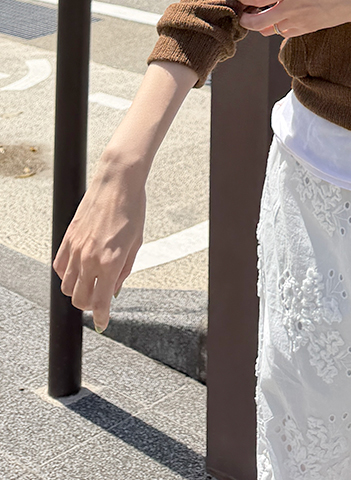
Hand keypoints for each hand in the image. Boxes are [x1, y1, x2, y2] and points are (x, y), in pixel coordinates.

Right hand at [53, 164, 145, 332]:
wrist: (117, 182)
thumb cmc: (132, 208)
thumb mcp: (136, 243)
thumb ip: (125, 270)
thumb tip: (115, 290)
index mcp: (110, 262)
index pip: (100, 302)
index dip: (101, 318)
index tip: (103, 323)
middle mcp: (89, 259)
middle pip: (79, 299)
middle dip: (89, 306)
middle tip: (99, 302)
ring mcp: (76, 249)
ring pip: (66, 286)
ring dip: (77, 291)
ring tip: (90, 285)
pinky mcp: (67, 239)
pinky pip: (59, 267)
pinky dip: (67, 275)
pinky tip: (79, 270)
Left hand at [235, 0, 350, 37]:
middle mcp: (292, 7)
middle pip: (258, 22)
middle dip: (246, 20)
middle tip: (243, 15)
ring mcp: (299, 21)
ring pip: (270, 30)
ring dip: (262, 25)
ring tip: (262, 16)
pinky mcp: (307, 29)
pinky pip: (285, 33)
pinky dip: (278, 29)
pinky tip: (281, 20)